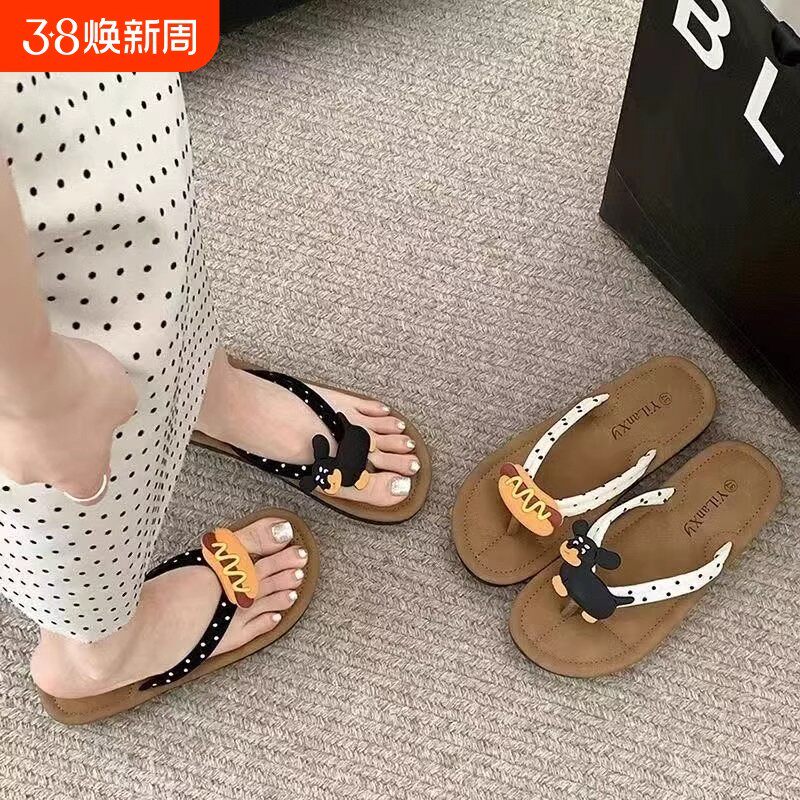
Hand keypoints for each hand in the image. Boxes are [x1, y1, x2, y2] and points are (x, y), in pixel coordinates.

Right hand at [0, 335, 136, 503]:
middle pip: (56, 465)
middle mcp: (37, 473)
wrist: (30, 368)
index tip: (102, 458)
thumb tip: (114, 409)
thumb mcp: (123, 399)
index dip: (98, 472)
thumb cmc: (77, 389)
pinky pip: (7, 420)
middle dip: (67, 440)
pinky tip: (31, 384)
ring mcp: (6, 453)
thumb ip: (120, 414)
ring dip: (39, 423)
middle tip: (78, 411)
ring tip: (52, 391)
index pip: (90, 491)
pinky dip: (18, 407)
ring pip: (27, 442)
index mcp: (79, 476)